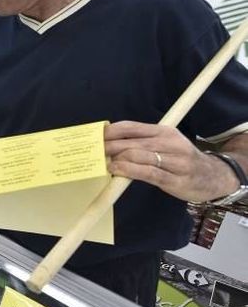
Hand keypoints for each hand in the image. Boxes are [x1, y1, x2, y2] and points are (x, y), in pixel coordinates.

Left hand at [104, 121, 240, 202]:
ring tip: (104, 163)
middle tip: (94, 153)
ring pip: (137, 156)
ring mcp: (174, 161)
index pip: (130, 127)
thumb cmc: (180, 159)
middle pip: (131, 142)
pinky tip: (116, 171)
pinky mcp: (175, 179)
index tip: (95, 138)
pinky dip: (128, 171)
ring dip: (116, 159)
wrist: (213, 176)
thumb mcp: (165, 144)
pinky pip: (147, 173)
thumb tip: (110, 142)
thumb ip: (141, 141)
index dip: (110, 132)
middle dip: (108, 147)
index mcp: (164, 131)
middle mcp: (169, 143)